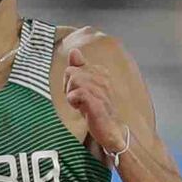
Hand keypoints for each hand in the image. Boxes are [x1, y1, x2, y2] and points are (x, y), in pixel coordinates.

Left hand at [63, 46, 129, 162]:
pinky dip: (74, 101)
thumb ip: (79, 67)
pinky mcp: (97, 101)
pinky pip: (77, 93)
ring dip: (72, 95)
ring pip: (73, 80)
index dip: (71, 82)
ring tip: (80, 105)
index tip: (81, 94)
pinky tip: (81, 108)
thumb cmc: (98, 110)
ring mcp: (101, 89)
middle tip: (79, 100)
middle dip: (69, 87)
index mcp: (100, 72)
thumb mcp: (86, 86)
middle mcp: (102, 77)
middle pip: (71, 72)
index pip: (73, 68)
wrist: (112, 130)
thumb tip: (74, 51)